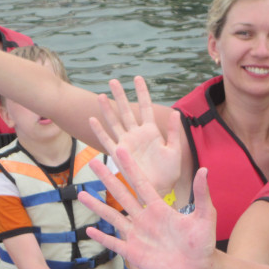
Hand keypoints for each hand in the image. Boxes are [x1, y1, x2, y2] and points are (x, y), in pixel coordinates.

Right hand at [78, 147, 216, 268]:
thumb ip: (201, 194)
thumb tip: (205, 170)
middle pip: (122, 195)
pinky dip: (102, 238)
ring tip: (82, 194)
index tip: (120, 150)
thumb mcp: (205, 215)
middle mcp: (145, 219)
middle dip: (107, 179)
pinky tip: (89, 230)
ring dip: (97, 206)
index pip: (141, 183)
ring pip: (113, 217)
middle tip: (93, 164)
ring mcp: (138, 236)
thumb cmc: (203, 242)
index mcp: (160, 208)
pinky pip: (115, 244)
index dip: (130, 167)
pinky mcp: (135, 253)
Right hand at [90, 76, 181, 196]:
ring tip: (100, 95)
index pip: (146, 107)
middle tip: (113, 80)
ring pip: (115, 123)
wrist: (159, 189)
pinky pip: (107, 141)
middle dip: (120, 96)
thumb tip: (176, 113)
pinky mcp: (119, 155)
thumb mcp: (174, 150)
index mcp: (152, 132)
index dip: (142, 93)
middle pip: (127, 111)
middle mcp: (137, 135)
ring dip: (107, 110)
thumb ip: (173, 132)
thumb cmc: (169, 172)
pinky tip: (92, 119)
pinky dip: (99, 131)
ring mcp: (127, 144)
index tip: (137, 78)